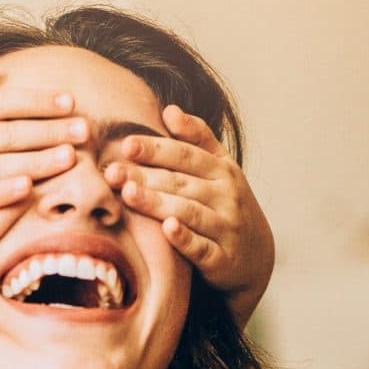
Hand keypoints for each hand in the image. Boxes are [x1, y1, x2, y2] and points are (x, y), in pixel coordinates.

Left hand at [101, 107, 274, 327]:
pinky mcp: (222, 259)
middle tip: (112, 171)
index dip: (156, 149)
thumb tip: (168, 109)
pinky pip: (202, 248)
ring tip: (129, 193)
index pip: (186, 155)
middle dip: (145, 175)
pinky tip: (167, 228)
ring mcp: (226, 227)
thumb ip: (198, 138)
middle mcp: (227, 196)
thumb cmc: (228, 205)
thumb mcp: (222, 168)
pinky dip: (186, 238)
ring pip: (189, 211)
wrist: (256, 256)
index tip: (126, 144)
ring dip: (158, 202)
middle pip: (181, 182)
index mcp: (223, 170)